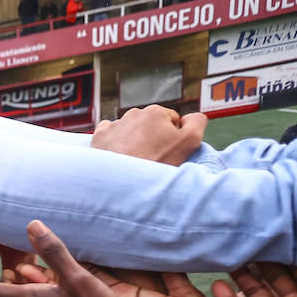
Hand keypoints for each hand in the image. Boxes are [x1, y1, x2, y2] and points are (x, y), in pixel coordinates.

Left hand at [90, 105, 205, 164]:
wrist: (123, 184)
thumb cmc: (155, 164)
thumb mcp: (189, 142)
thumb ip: (197, 122)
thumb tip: (190, 117)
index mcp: (155, 112)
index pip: (170, 121)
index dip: (171, 137)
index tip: (166, 151)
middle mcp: (133, 114)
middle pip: (149, 125)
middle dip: (151, 138)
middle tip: (151, 157)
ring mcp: (114, 125)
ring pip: (130, 130)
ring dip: (133, 141)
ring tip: (134, 159)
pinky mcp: (99, 137)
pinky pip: (110, 135)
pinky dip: (115, 143)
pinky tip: (119, 155)